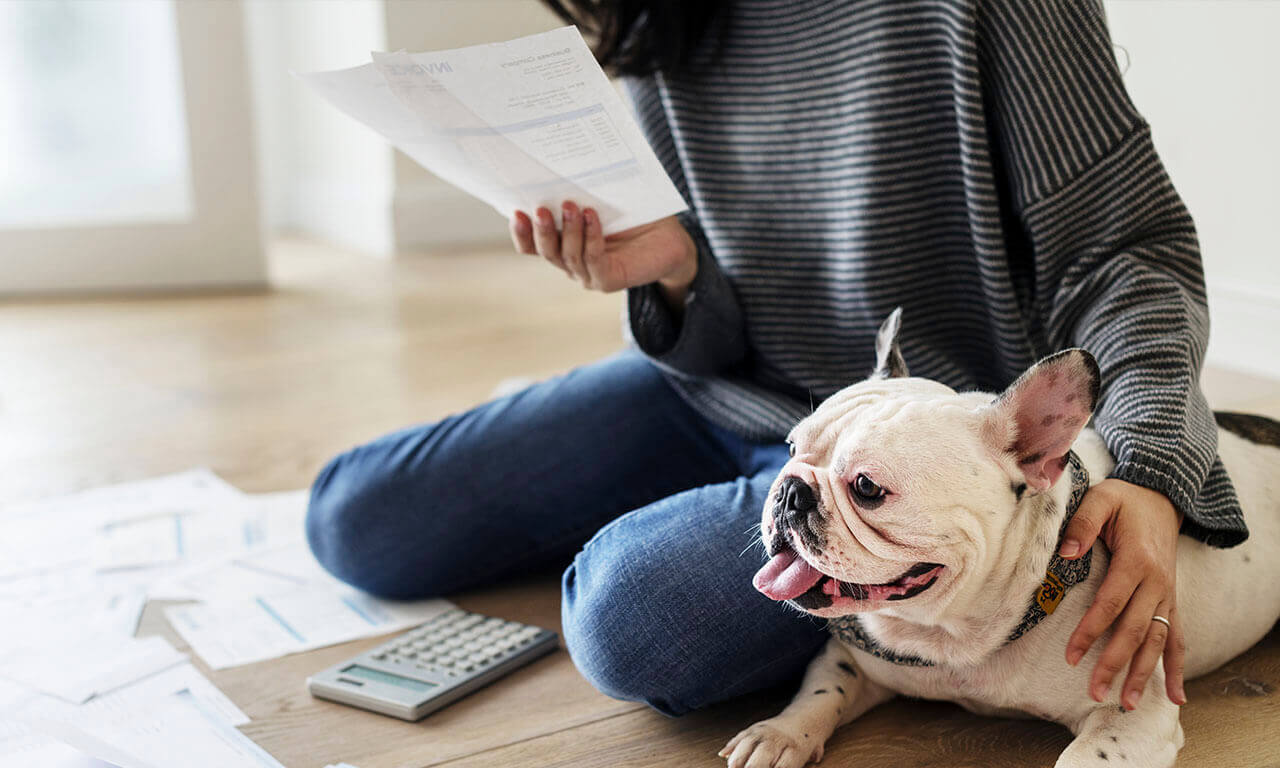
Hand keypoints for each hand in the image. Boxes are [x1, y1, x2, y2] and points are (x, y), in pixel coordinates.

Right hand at [509, 203, 697, 303]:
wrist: (668, 236)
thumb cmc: (632, 214)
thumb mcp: (599, 199)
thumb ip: (577, 193)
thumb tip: (558, 165)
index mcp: (562, 244)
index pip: (531, 245)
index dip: (521, 232)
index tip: (516, 211)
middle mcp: (571, 262)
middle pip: (546, 251)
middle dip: (541, 230)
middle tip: (541, 208)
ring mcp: (588, 274)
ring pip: (568, 256)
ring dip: (568, 230)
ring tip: (572, 206)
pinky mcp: (608, 280)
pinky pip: (593, 261)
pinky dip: (591, 238)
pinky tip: (593, 217)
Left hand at [1060, 479, 1186, 708]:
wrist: (1162, 497)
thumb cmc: (1125, 500)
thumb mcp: (1102, 499)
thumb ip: (1083, 523)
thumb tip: (1066, 552)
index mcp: (1137, 560)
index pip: (1111, 603)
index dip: (1092, 630)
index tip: (1072, 654)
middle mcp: (1157, 583)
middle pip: (1135, 630)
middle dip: (1114, 663)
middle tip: (1095, 692)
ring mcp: (1167, 594)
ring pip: (1158, 640)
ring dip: (1142, 673)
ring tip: (1125, 702)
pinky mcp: (1171, 600)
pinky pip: (1178, 638)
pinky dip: (1175, 667)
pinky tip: (1174, 696)